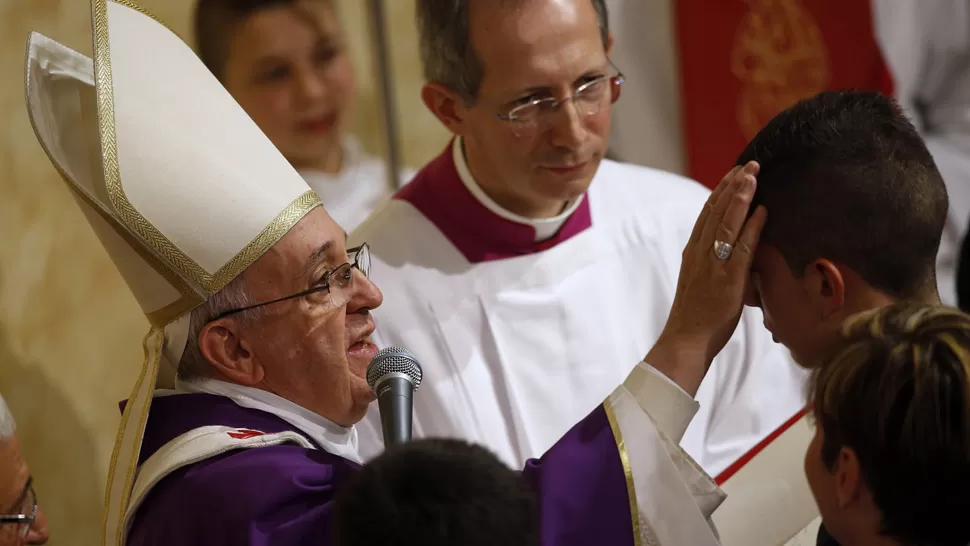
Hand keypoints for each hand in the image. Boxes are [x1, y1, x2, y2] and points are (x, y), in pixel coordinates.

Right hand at [646, 162, 765, 394]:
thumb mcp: (700, 283)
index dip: (721, 192)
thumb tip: (731, 254)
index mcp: (693, 253)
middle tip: (748, 164)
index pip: (707, 214)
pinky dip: (751, 227)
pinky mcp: (727, 278)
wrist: (685, 340)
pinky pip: (740, 247)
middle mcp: (700, 253)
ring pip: (726, 222)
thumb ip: (713, 265)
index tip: (733, 174)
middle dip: (732, 185)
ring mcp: (712, 264)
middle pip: (715, 210)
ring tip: (754, 175)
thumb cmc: (695, 318)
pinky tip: (762, 211)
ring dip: (740, 196)